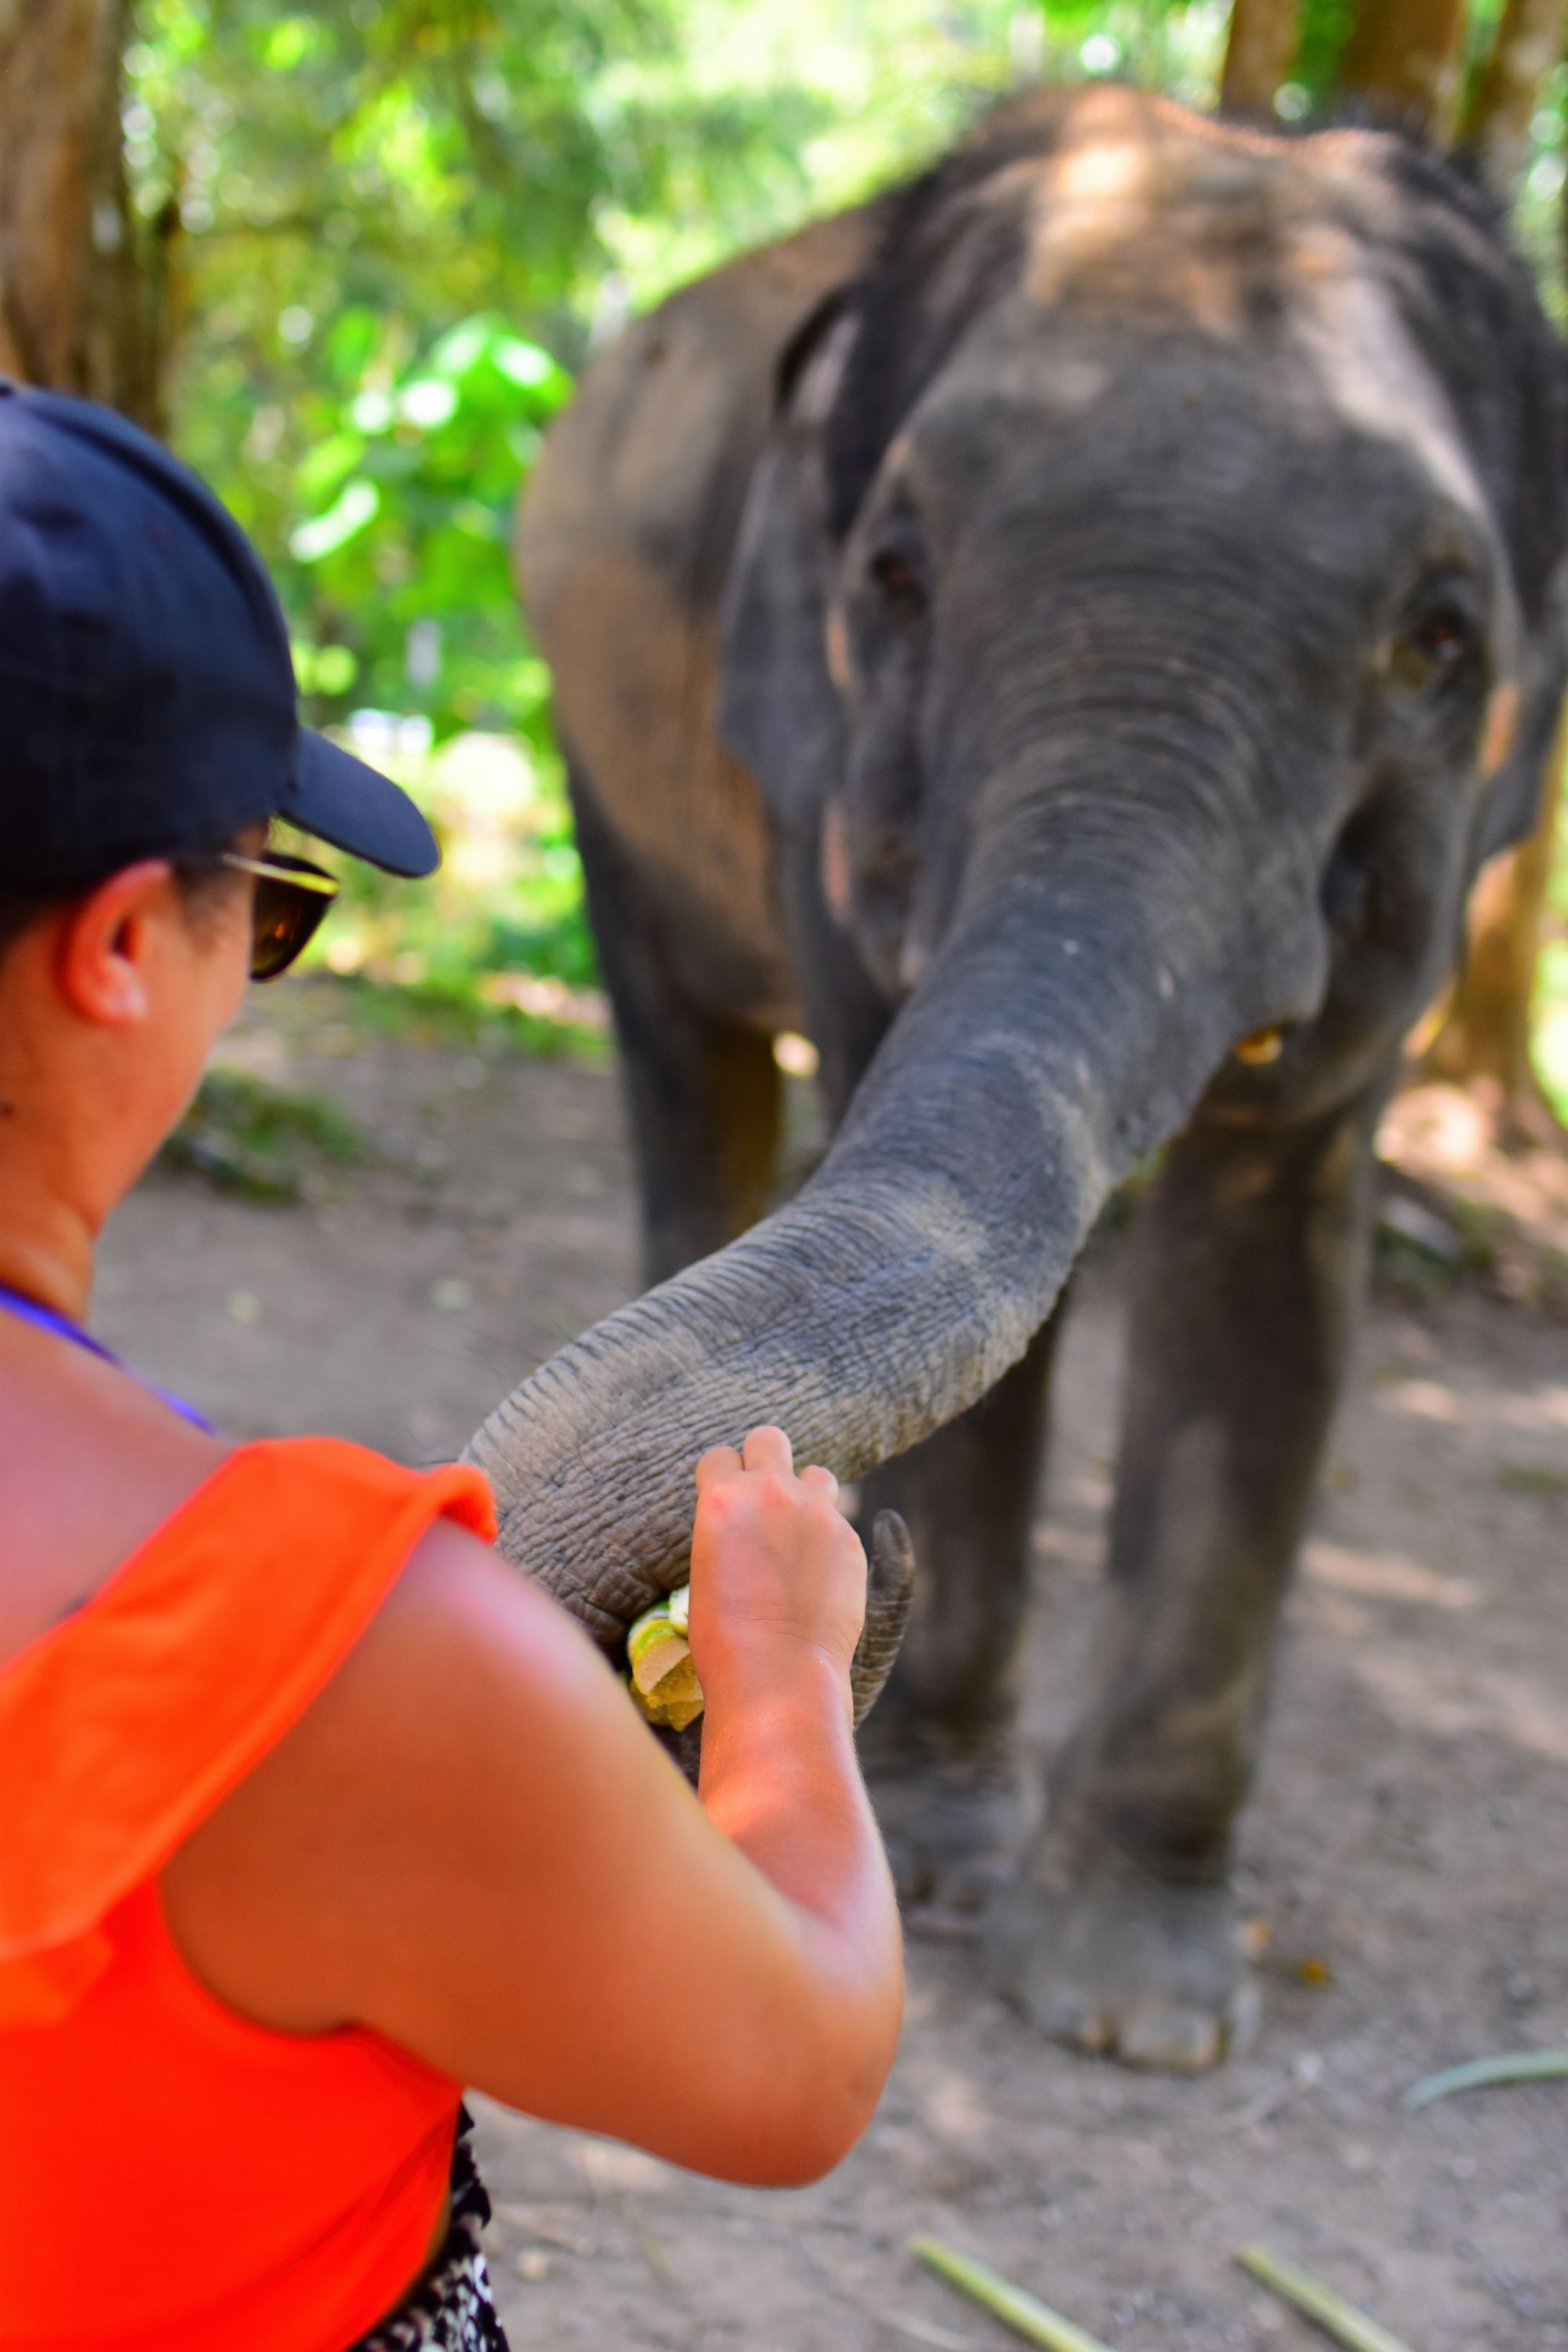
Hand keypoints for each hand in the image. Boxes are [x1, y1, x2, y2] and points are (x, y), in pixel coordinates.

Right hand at [687, 1426, 866, 1708]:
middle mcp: (771, 1493)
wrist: (777, 1672)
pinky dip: (829, 1541)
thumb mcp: (707, 1569)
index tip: (728, 1500)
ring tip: (800, 1535)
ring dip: (807, 1494)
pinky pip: (839, 1523)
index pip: (720, 1457)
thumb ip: (730, 1530)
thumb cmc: (725, 1637)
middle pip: (769, 1438)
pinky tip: (819, 1577)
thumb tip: (747, 1526)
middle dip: (765, 1460)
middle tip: (765, 1498)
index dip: (723, 1479)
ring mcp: (816, 1513)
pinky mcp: (849, 1540)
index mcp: (723, 1499)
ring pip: (817, 1474)